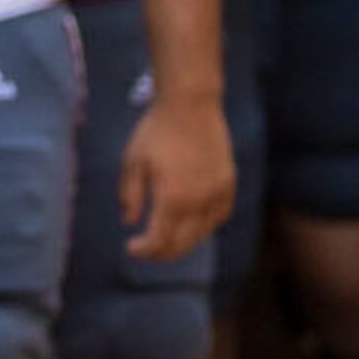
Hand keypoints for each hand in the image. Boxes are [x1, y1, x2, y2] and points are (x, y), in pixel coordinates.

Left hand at [121, 88, 234, 260]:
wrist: (190, 105)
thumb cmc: (156, 131)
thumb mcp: (133, 161)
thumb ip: (131, 195)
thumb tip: (129, 222)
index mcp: (172, 198)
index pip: (160, 241)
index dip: (145, 251)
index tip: (131, 248)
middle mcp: (198, 202)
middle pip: (183, 243)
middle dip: (162, 252)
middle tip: (147, 250)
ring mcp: (217, 194)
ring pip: (203, 233)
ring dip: (184, 242)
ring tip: (167, 240)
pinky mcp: (229, 184)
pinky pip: (219, 216)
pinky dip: (205, 226)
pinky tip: (193, 225)